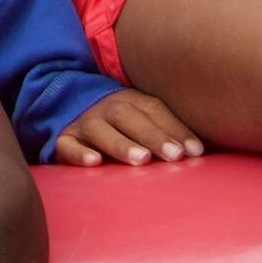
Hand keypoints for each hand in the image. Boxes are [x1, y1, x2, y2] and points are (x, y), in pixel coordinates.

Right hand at [54, 88, 203, 167]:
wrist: (65, 107)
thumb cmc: (117, 125)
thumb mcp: (139, 118)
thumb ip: (165, 130)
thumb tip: (199, 151)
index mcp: (127, 100)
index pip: (152, 109)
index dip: (174, 128)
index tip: (195, 151)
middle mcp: (104, 109)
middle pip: (126, 116)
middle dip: (152, 135)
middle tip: (174, 155)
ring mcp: (82, 123)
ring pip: (98, 129)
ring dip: (121, 144)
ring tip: (142, 160)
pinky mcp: (62, 140)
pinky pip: (67, 145)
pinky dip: (79, 153)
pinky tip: (94, 162)